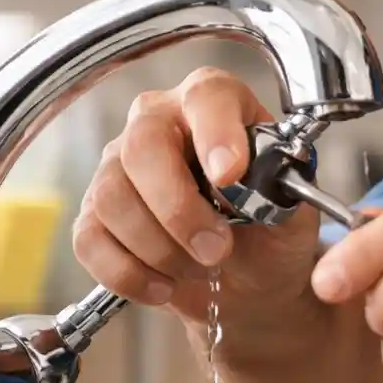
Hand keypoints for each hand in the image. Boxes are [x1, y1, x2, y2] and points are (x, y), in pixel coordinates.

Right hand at [72, 66, 322, 329]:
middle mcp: (159, 122)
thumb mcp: (292, 209)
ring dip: (161, 248)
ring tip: (200, 268)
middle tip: (217, 250)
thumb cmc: (270, 232)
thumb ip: (277, 187)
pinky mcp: (95, 214)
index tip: (230, 175)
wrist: (249, 281)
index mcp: (216, 104)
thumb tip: (245, 179)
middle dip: (179, 208)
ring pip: (113, 196)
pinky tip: (165, 286)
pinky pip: (91, 239)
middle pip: (143, 145)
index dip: (216, 132)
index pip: (207, 96)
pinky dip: (130, 274)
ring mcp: (118, 165)